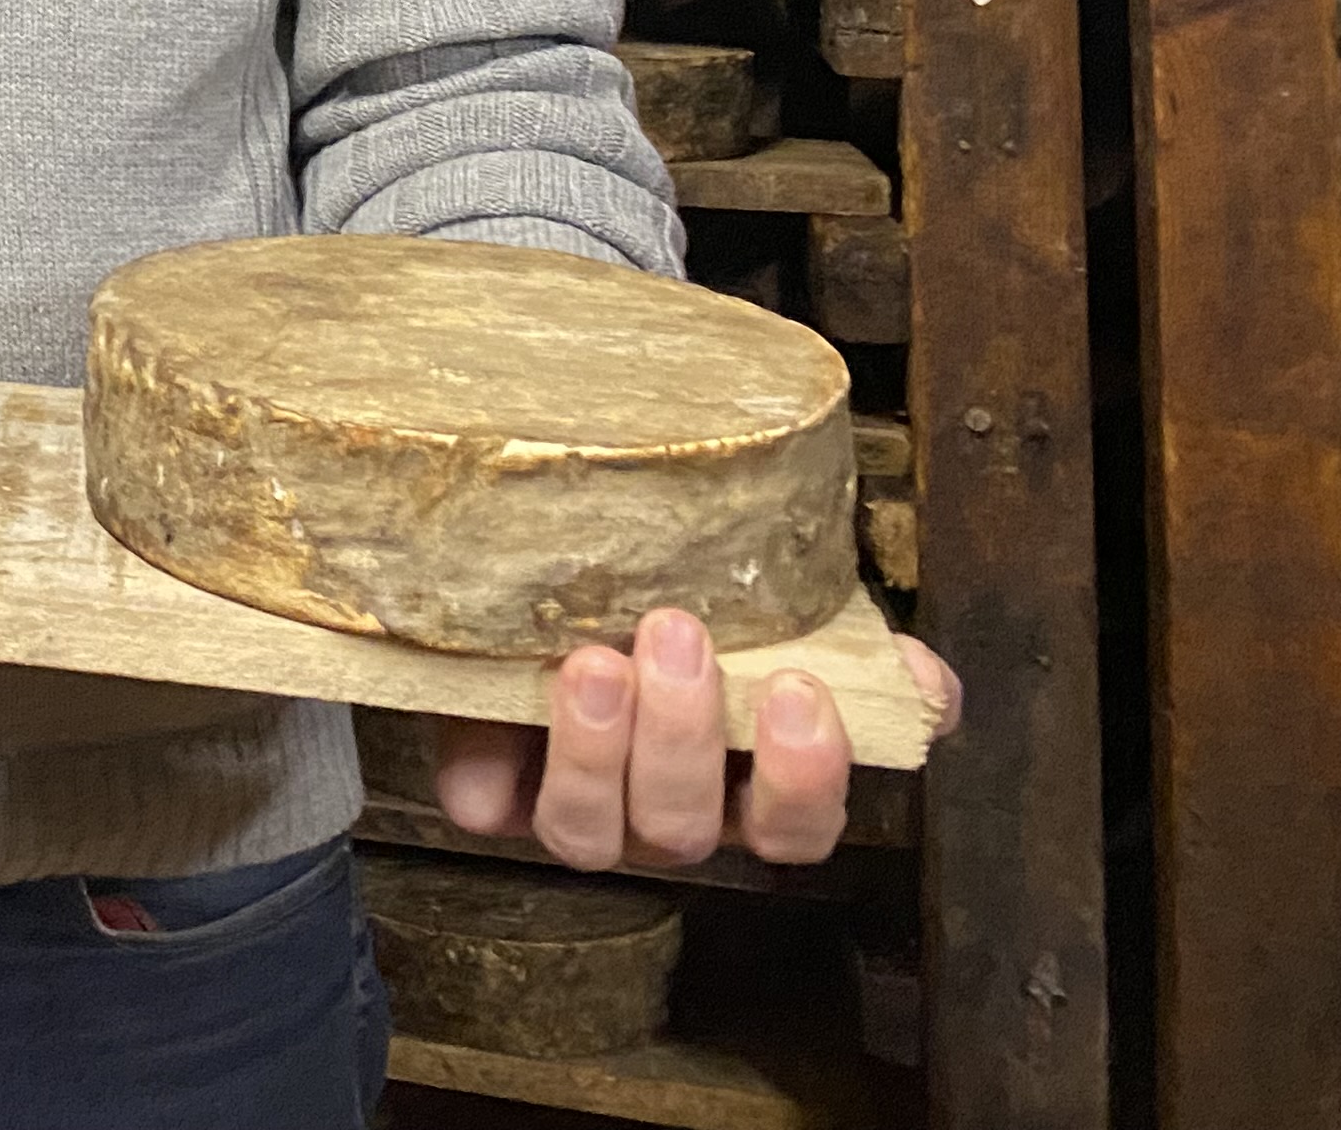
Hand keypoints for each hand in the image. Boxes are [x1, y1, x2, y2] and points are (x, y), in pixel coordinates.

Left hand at [429, 612, 964, 869]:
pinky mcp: (486, 790)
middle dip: (684, 737)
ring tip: (594, 658)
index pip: (795, 831)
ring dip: (597, 751)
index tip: (802, 691)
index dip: (803, 780)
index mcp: (743, 791)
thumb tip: (924, 680)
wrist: (554, 577)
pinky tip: (507, 697)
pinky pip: (485, 804)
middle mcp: (663, 818)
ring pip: (589, 833)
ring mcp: (576, 813)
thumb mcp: (778, 612)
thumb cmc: (683, 601)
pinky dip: (492, 759)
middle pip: (684, 828)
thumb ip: (856, 644)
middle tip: (677, 632)